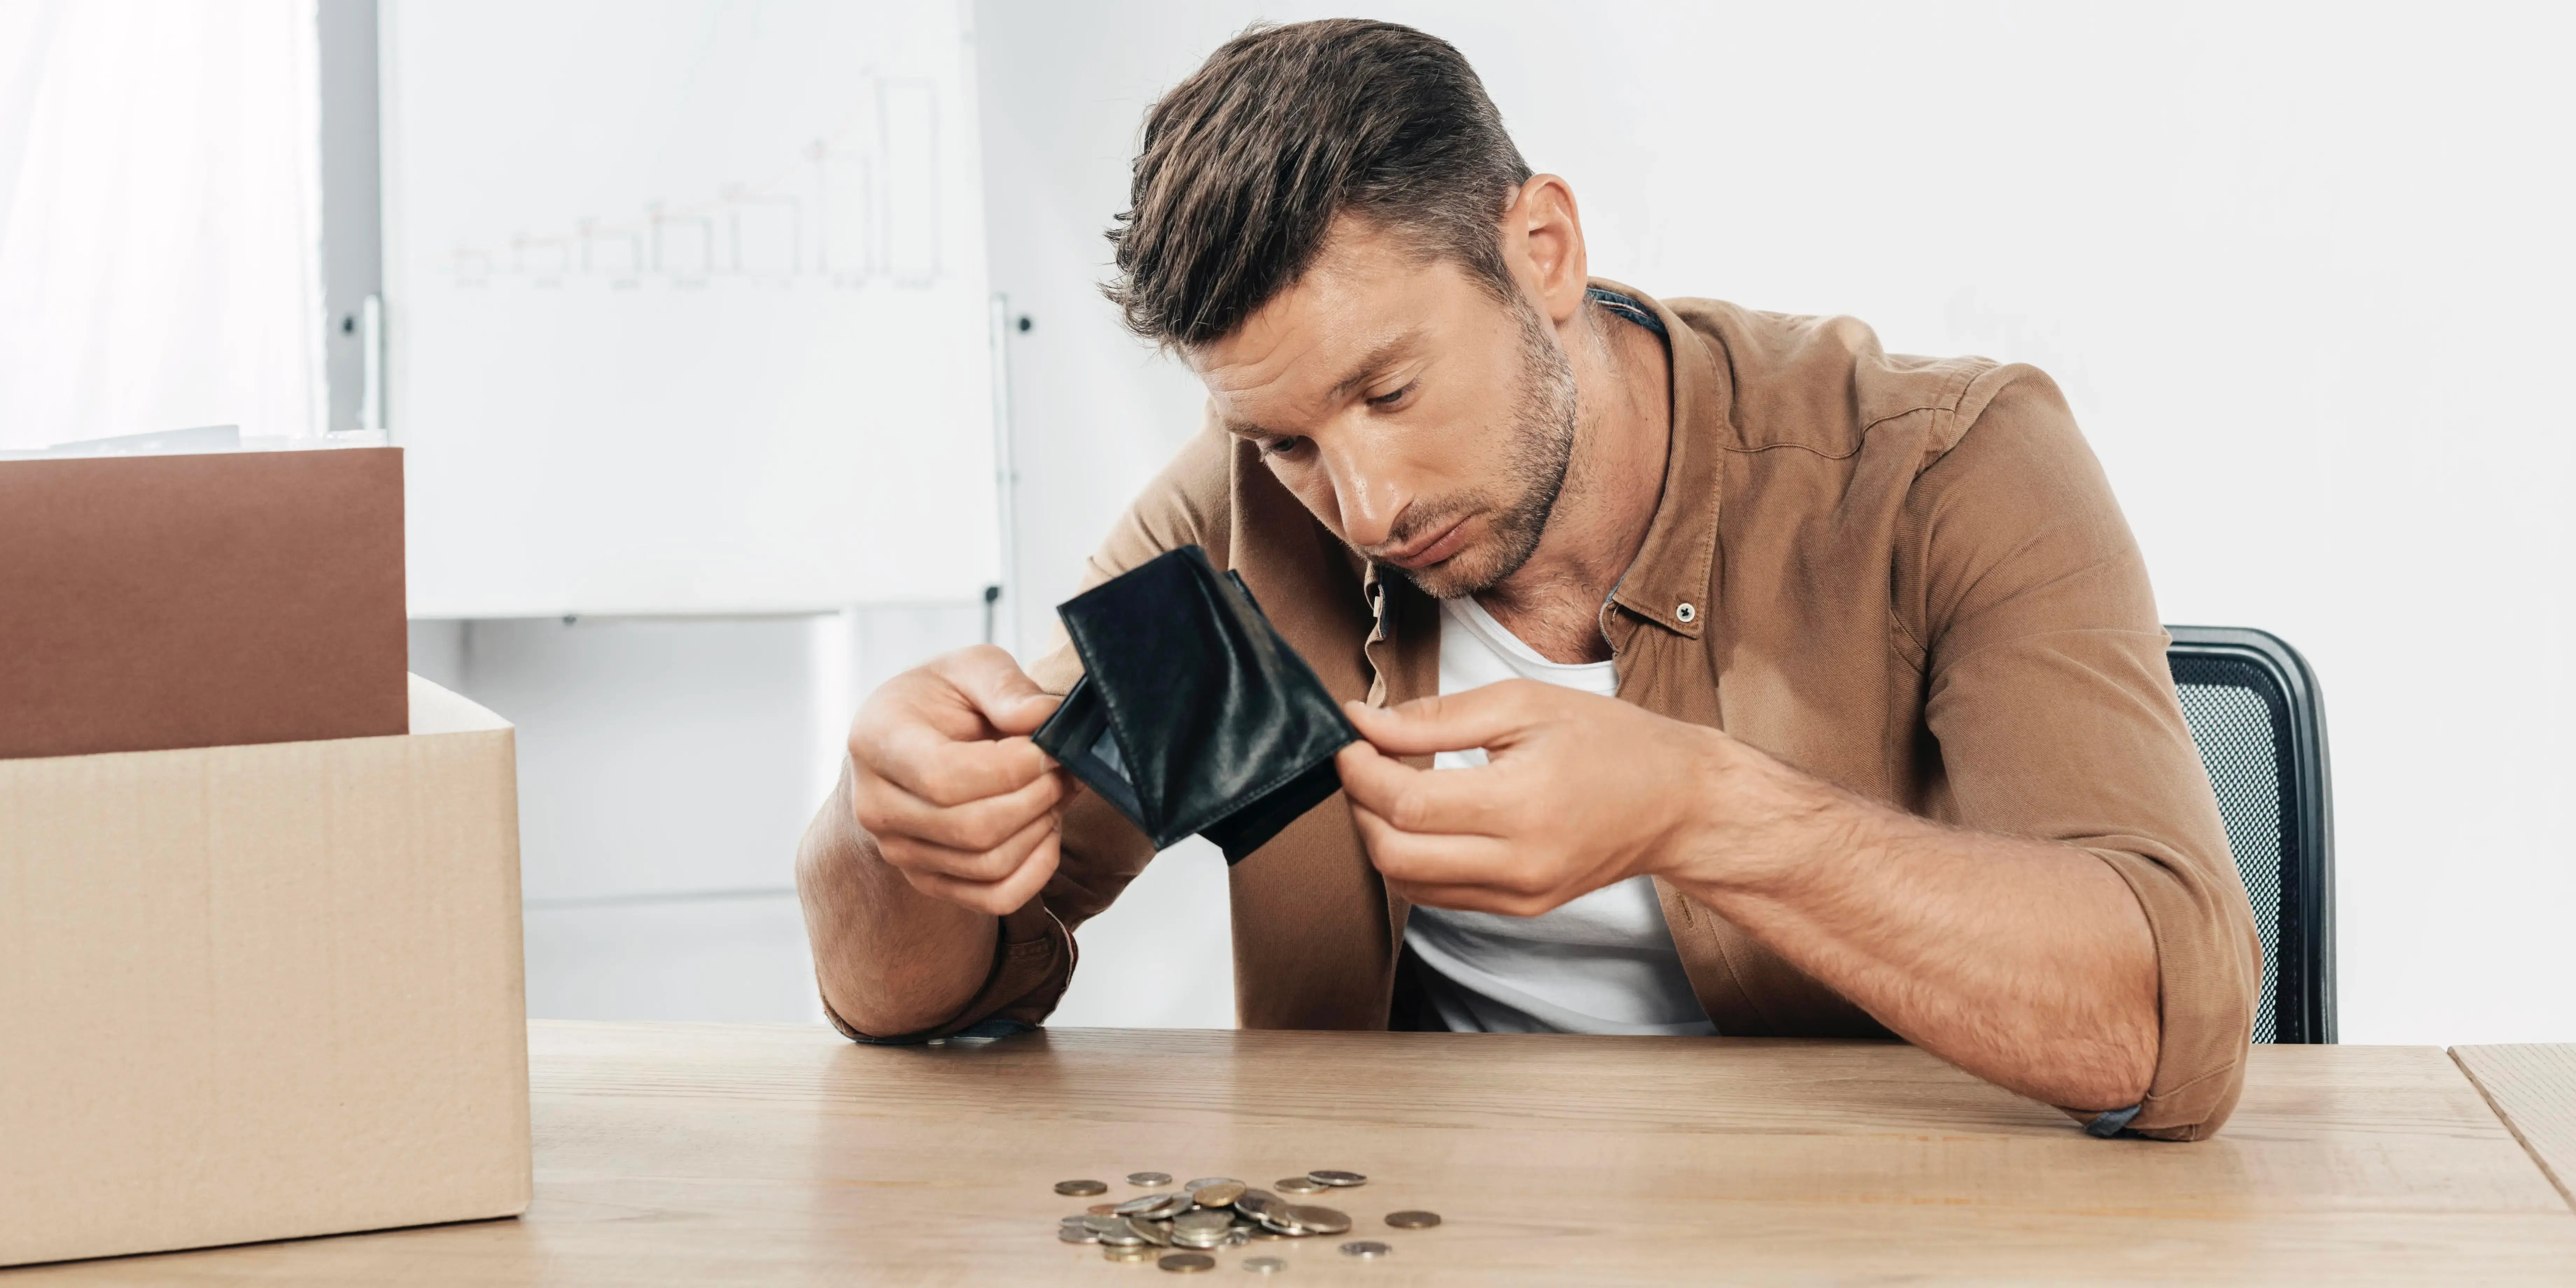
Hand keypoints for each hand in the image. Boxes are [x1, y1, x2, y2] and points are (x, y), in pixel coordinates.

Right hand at [847, 646, 1073, 915]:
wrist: (917, 742)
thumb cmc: (944, 700)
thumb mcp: (972, 668)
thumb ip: (1006, 687)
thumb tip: (1043, 718)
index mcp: (876, 740)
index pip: (943, 776)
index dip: (1010, 769)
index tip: (1049, 748)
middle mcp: (875, 804)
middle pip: (972, 827)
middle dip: (1036, 798)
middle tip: (1065, 768)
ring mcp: (898, 850)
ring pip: (988, 863)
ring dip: (1041, 828)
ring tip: (1057, 790)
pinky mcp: (928, 881)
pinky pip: (995, 897)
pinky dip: (1037, 870)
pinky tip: (1047, 830)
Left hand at [1335, 680, 1753, 914]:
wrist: (1677, 802)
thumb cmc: (1610, 742)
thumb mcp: (1524, 704)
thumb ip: (1437, 718)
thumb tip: (1364, 722)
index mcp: (1522, 805)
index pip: (1405, 805)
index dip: (1360, 771)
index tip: (1350, 738)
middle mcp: (1519, 863)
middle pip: (1394, 856)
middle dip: (1359, 808)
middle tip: (1362, 763)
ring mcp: (1519, 895)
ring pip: (1408, 883)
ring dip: (1380, 836)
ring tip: (1389, 786)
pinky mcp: (1520, 909)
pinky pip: (1439, 895)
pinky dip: (1413, 858)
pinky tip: (1421, 819)